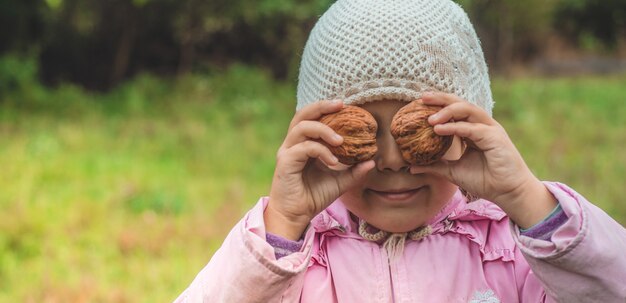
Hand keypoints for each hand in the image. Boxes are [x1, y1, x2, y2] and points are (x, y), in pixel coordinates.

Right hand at [266, 100, 374, 239]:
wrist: (296, 216)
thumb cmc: (313, 197)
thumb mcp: (339, 182)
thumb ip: (354, 171)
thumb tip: (372, 161)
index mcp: (303, 144)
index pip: (313, 118)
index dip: (327, 109)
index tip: (347, 107)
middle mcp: (293, 144)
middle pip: (302, 114)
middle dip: (322, 106)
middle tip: (342, 105)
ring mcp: (287, 151)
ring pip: (302, 127)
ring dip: (324, 130)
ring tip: (341, 140)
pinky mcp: (285, 162)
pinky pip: (304, 148)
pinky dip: (321, 151)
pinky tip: (333, 162)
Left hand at [412, 93, 556, 227]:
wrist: (507, 193)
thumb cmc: (485, 180)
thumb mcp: (452, 171)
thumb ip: (434, 165)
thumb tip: (412, 167)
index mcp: (473, 130)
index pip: (454, 112)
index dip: (438, 106)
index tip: (418, 104)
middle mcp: (481, 126)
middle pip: (460, 104)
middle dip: (441, 99)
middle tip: (421, 98)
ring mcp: (489, 129)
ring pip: (467, 110)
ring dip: (446, 111)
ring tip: (428, 117)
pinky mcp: (494, 137)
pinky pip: (471, 128)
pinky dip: (454, 127)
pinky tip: (438, 129)